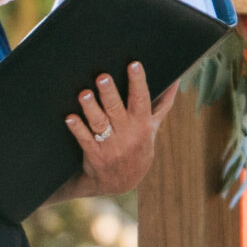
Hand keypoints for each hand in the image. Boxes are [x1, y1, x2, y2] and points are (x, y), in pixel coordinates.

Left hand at [56, 61, 177, 200]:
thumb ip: (162, 104)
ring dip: (91, 108)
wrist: (122, 181)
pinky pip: (84, 140)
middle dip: (110, 93)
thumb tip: (177, 80)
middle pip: (117, 109)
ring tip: (84, 93)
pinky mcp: (94, 154)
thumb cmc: (139, 146)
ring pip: (99, 123)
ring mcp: (110, 144)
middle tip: (103, 76)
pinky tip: (70, 118)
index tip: (134, 64)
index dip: (138, 82)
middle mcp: (127, 133)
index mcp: (143, 124)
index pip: (142, 99)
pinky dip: (77, 128)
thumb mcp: (153, 127)